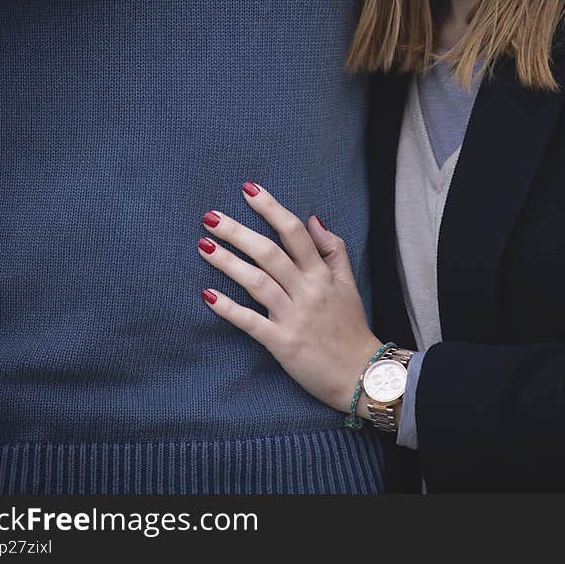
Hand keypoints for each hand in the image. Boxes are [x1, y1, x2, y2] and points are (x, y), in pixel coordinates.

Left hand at [197, 181, 382, 417]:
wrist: (361, 373)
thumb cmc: (351, 327)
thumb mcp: (349, 284)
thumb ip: (333, 250)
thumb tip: (313, 219)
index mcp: (322, 275)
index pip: (295, 233)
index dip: (271, 209)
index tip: (248, 190)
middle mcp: (307, 291)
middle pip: (270, 253)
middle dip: (238, 232)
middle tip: (210, 216)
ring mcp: (294, 317)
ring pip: (257, 282)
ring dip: (228, 263)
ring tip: (204, 245)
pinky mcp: (282, 343)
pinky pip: (250, 322)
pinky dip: (228, 308)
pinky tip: (207, 294)